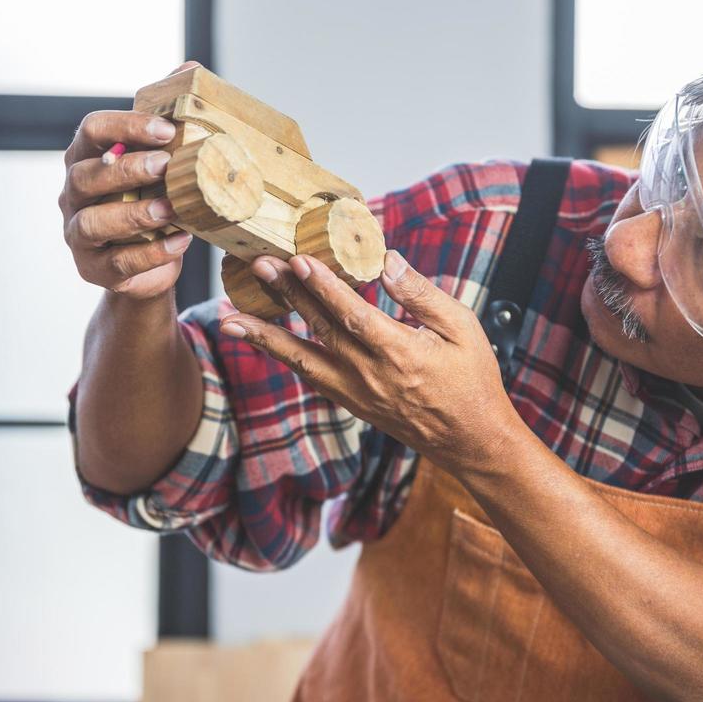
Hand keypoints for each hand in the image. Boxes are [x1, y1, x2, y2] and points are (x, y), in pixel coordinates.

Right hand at [58, 61, 198, 300]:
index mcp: (86, 155)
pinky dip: (149, 253)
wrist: (150, 262)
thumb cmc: (152, 198)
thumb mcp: (160, 159)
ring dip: (134, 214)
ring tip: (171, 210)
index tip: (168, 130)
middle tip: (168, 166)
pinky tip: (179, 242)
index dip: (126, 127)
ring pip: (94, 222)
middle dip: (128, 169)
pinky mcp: (93, 268)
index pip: (92, 129)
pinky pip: (117, 261)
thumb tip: (190, 68)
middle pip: (87, 175)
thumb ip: (167, 116)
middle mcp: (73, 192)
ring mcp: (78, 232)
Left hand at [218, 251, 522, 474]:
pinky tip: (264, 343)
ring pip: (302, 360)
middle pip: (318, 329)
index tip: (296, 260)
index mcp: (400, 353)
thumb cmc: (472, 380)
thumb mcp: (463, 329)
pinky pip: (311, 378)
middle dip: (285, 296)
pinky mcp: (352, 404)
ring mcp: (357, 393)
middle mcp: (370, 375)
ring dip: (265, 337)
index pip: (351, 314)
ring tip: (230, 319)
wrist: (470, 441)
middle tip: (255, 267)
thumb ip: (423, 295)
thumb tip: (388, 262)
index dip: (322, 287)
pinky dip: (285, 360)